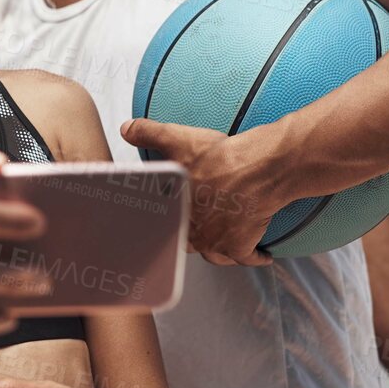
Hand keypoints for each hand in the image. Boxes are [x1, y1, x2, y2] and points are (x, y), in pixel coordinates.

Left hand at [119, 119, 275, 266]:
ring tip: (219, 242)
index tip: (167, 219)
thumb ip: (148, 133)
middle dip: (189, 235)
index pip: (161, 223)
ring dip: (216, 249)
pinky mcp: (243, 245)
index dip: (164, 220)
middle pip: (186, 241)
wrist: (257, 170)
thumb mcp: (177, 139)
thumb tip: (127, 129)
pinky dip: (255, 258)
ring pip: (213, 254)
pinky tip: (261, 256)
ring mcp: (218, 243)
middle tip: (195, 225)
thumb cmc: (218, 158)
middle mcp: (193, 233)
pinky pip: (249, 258)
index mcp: (174, 211)